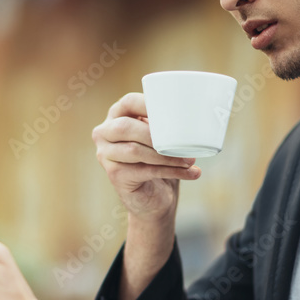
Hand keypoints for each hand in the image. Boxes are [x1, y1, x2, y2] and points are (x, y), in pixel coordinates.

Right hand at [91, 92, 200, 220]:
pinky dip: (171, 171)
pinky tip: (191, 173)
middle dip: (155, 134)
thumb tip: (195, 115)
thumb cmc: (159, 160)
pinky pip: (145, 170)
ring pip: (135, 151)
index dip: (148, 103)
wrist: (153, 198)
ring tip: (190, 160)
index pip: (129, 102)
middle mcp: (104, 133)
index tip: (174, 110)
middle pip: (125, 127)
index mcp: (117, 116)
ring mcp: (105, 155)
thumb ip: (167, 124)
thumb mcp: (162, 138)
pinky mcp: (115, 175)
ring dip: (166, 155)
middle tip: (182, 142)